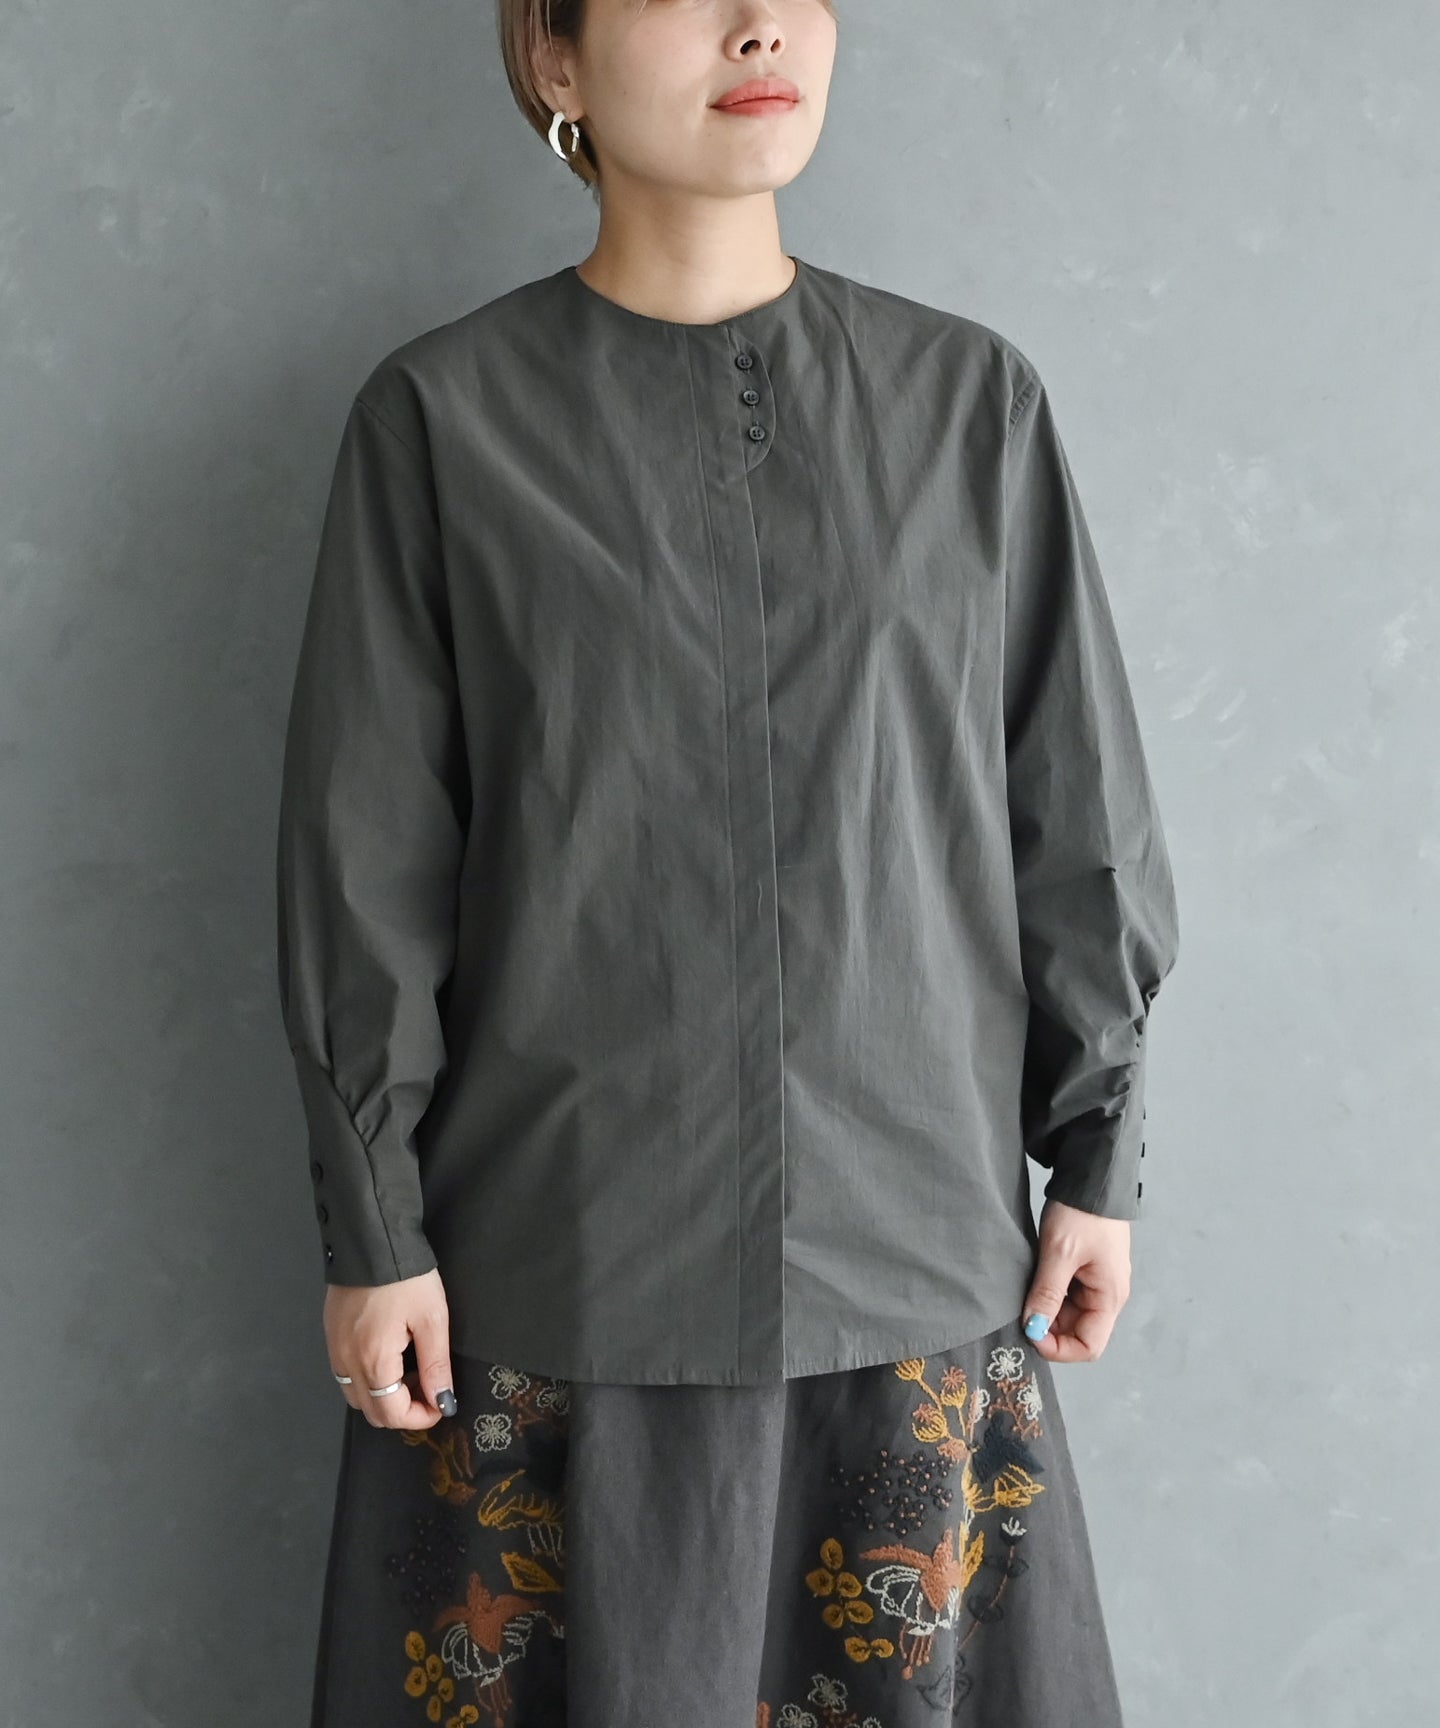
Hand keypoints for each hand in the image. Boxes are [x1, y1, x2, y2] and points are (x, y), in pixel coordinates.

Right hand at [323, 1268, 455, 1428]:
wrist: (371, 1239)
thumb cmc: (407, 1278)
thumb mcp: (432, 1319)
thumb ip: (436, 1366)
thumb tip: (443, 1403)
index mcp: (373, 1361)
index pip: (392, 1414)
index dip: (420, 1417)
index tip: (441, 1403)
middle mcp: (346, 1362)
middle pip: (371, 1411)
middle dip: (402, 1409)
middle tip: (427, 1386)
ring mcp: (334, 1349)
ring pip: (356, 1395)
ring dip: (383, 1396)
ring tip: (410, 1370)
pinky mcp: (330, 1334)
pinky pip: (346, 1373)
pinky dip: (368, 1378)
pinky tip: (389, 1354)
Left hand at [1019, 1198, 1130, 1362]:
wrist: (1091, 1175)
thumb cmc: (1082, 1212)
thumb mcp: (1060, 1253)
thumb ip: (1048, 1294)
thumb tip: (1034, 1329)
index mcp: (1110, 1297)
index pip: (1089, 1346)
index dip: (1059, 1348)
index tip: (1029, 1332)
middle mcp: (1107, 1295)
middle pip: (1077, 1332)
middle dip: (1048, 1328)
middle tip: (1019, 1312)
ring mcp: (1097, 1283)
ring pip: (1069, 1315)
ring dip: (1046, 1310)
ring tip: (1024, 1292)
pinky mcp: (1086, 1270)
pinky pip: (1066, 1295)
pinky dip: (1048, 1294)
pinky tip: (1032, 1280)